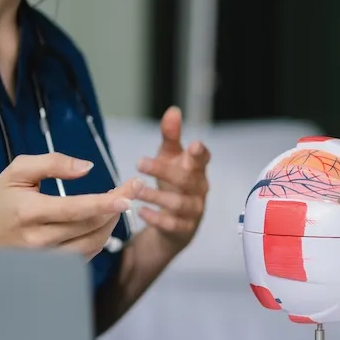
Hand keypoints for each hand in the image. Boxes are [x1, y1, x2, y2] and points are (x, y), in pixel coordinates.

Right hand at [0, 153, 142, 258]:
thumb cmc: (1, 200)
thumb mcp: (18, 171)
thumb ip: (52, 163)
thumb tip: (87, 166)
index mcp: (29, 213)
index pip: (76, 209)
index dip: (106, 203)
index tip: (129, 193)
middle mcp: (39, 239)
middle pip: (91, 225)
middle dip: (117, 207)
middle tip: (133, 190)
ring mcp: (47, 257)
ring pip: (94, 243)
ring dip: (112, 222)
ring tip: (117, 203)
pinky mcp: (54, 267)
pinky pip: (87, 254)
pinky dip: (101, 236)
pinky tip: (104, 220)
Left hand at [136, 106, 209, 251]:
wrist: (176, 224)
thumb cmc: (174, 184)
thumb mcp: (170, 158)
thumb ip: (171, 136)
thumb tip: (173, 110)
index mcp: (196, 169)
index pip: (203, 159)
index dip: (200, 153)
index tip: (194, 145)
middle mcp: (198, 189)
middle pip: (186, 179)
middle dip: (164, 171)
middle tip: (140, 163)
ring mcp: (193, 210)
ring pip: (178, 203)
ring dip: (156, 195)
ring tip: (136, 189)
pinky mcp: (183, 228)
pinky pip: (172, 224)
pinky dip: (156, 218)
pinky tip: (141, 212)